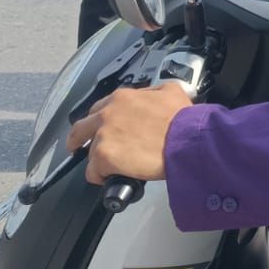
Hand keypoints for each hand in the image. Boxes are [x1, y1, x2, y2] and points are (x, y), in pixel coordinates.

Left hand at [67, 84, 191, 182]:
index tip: (102, 129)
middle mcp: (108, 114)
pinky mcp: (104, 156)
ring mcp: (103, 135)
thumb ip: (152, 93)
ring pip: (90, 153)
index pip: (99, 108)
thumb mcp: (170, 92)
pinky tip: (115, 177)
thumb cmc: (183, 120)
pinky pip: (93, 173)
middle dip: (80, 140)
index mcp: (122, 98)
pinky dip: (102, 177)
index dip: (101, 121)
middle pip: (80, 129)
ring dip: (101, 160)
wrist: (187, 139)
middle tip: (84, 149)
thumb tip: (150, 98)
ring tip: (117, 167)